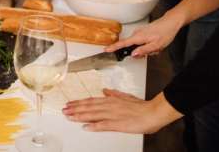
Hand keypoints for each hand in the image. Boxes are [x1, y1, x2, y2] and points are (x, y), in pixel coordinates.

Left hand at [63, 90, 181, 133]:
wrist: (153, 112)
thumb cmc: (142, 107)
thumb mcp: (126, 97)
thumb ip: (115, 94)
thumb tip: (105, 91)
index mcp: (111, 100)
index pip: (91, 101)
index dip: (80, 103)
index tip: (70, 103)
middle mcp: (110, 106)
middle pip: (89, 107)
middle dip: (75, 109)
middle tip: (64, 110)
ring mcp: (113, 114)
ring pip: (93, 115)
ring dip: (80, 115)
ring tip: (69, 116)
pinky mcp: (118, 124)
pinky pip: (104, 125)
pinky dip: (94, 126)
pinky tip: (85, 127)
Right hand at [104, 13, 182, 57]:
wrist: (171, 22)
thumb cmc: (165, 32)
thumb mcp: (156, 45)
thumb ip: (143, 51)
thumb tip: (133, 54)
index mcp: (138, 37)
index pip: (123, 44)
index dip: (114, 47)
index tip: (106, 50)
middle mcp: (137, 34)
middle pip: (133, 48)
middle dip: (142, 53)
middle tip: (153, 52)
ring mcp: (140, 32)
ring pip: (139, 46)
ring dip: (147, 49)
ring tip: (157, 47)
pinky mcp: (143, 32)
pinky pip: (142, 42)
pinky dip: (149, 46)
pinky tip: (156, 44)